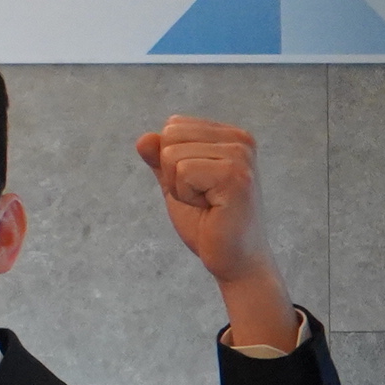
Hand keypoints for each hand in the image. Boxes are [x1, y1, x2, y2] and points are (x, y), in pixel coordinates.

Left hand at [134, 116, 295, 346]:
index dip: (170, 162)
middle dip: (171, 173)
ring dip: (179, 187)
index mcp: (229, 137)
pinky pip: (183, 172)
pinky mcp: (236, 176)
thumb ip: (160, 160)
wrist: (233, 258)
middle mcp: (240, 140)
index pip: (172, 126)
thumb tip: (143, 138)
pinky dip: (186, 196)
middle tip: (200, 196)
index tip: (196, 185)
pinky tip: (211, 208)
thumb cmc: (208, 222)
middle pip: (169, 137)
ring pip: (172, 155)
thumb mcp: (176, 185)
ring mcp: (241, 157)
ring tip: (207, 203)